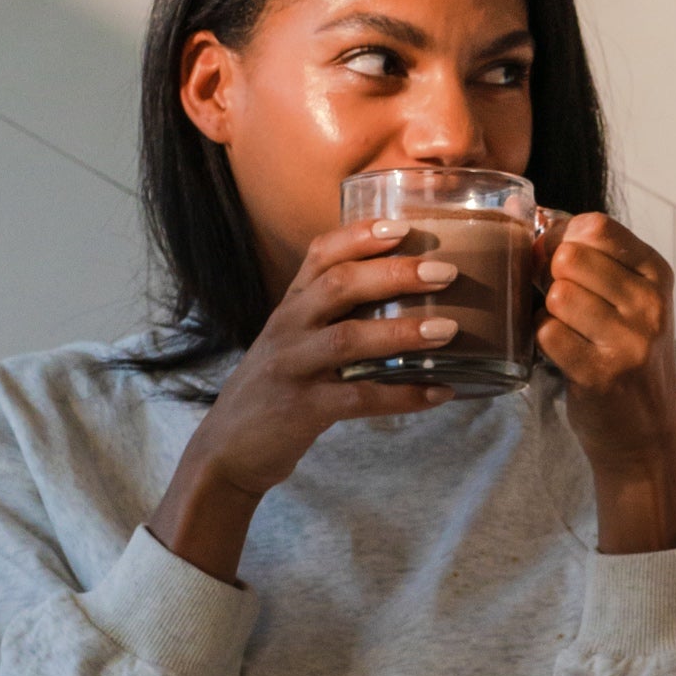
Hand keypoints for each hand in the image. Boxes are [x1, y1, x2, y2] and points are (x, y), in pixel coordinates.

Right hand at [149, 218, 462, 578]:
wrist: (227, 449)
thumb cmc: (277, 387)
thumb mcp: (294, 340)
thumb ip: (333, 315)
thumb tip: (408, 296)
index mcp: (291, 305)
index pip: (320, 253)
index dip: (360, 235)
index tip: (403, 225)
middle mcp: (288, 328)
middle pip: (339, 286)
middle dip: (394, 274)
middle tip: (445, 272)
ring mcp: (292, 367)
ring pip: (348, 339)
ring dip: (402, 332)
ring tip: (448, 330)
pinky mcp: (302, 409)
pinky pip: (359, 398)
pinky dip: (403, 395)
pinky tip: (439, 392)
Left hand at [535, 212, 675, 553]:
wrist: (645, 433)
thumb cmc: (626, 355)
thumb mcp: (629, 297)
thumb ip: (588, 254)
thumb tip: (520, 207)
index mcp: (656, 273)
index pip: (595, 226)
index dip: (562, 239)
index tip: (562, 265)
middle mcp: (650, 303)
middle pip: (569, 257)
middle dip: (551, 276)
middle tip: (563, 304)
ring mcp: (629, 339)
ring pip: (557, 294)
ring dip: (548, 313)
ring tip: (568, 331)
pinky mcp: (601, 373)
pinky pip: (547, 333)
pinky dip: (545, 342)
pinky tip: (564, 354)